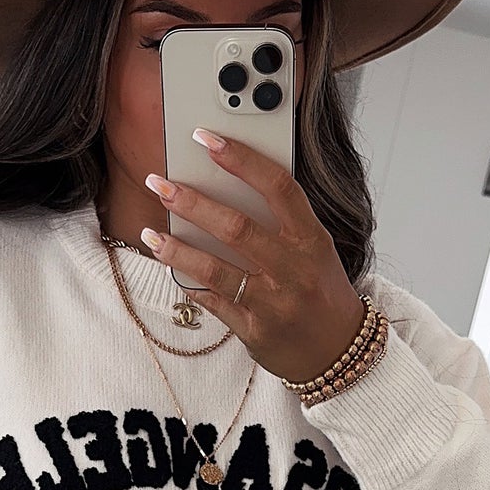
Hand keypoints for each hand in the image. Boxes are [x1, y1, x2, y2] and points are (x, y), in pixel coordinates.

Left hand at [140, 128, 367, 385]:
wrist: (338, 350)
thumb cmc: (321, 290)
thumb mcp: (315, 248)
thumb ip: (280, 220)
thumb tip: (224, 187)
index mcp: (311, 239)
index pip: (277, 187)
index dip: (241, 159)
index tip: (207, 138)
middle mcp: (293, 269)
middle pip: (236, 227)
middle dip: (191, 202)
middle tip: (159, 183)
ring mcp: (273, 303)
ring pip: (215, 269)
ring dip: (177, 249)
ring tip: (151, 233)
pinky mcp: (254, 331)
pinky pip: (212, 303)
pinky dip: (189, 283)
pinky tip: (171, 268)